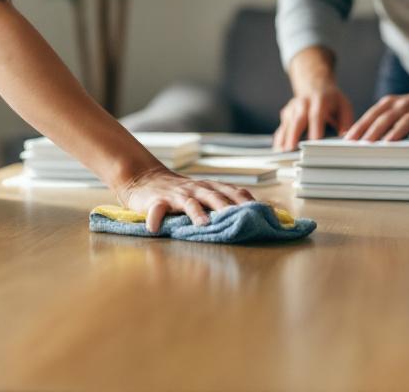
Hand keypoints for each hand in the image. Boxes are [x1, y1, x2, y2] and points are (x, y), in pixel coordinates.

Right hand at [114, 165, 256, 232]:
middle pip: (214, 196)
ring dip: (196, 212)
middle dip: (227, 207)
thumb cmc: (182, 192)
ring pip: (188, 202)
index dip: (246, 201)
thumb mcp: (205, 193)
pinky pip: (156, 209)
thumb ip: (226, 201)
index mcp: (210, 187)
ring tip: (203, 224)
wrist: (145, 180)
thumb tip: (258, 212)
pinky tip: (154, 228)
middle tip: (240, 218)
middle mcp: (196, 189)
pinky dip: (155, 218)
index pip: (232, 191)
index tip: (262, 211)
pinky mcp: (156, 201)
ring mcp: (176, 195)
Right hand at [272, 47, 353, 151]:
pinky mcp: (286, 114)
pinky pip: (281, 128)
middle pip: (297, 120)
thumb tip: (346, 138)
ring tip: (283, 155)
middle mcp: (303, 103)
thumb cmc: (331, 100)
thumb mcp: (344, 105)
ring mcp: (292, 108)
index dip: (315, 128)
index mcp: (320, 100)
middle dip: (294, 135)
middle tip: (291, 150)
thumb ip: (346, 121)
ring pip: (287, 124)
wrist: (315, 85)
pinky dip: (279, 139)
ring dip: (284, 139)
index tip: (314, 142)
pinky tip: (278, 151)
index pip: (316, 115)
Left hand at [344, 76, 408, 142]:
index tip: (347, 140)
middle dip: (373, 131)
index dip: (359, 127)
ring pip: (407, 121)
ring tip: (387, 143)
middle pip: (387, 118)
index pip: (372, 115)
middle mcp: (405, 105)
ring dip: (397, 131)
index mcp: (392, 103)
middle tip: (363, 145)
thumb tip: (354, 138)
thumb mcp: (397, 110)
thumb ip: (379, 121)